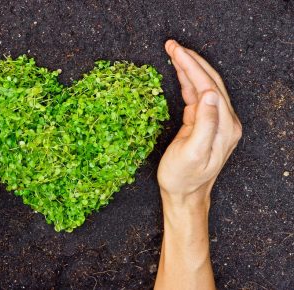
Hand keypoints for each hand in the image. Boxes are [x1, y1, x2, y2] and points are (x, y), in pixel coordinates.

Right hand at [158, 40, 241, 207]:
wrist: (184, 195)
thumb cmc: (184, 178)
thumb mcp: (192, 153)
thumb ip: (204, 124)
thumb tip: (208, 94)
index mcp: (224, 126)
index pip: (208, 86)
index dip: (191, 66)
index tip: (175, 51)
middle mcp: (224, 121)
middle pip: (209, 81)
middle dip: (190, 60)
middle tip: (171, 45)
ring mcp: (215, 122)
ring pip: (204, 86)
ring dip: (189, 67)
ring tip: (173, 52)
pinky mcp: (203, 123)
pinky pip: (197, 96)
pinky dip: (188, 81)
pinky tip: (179, 72)